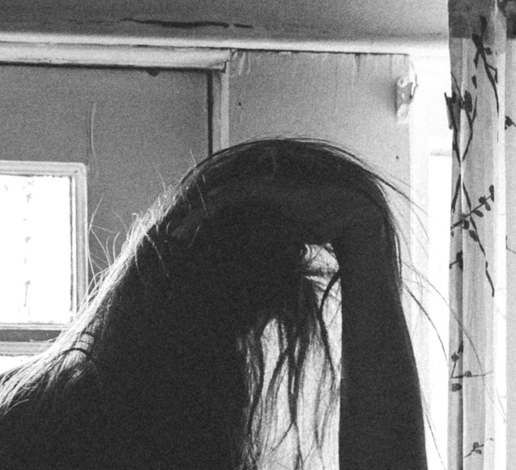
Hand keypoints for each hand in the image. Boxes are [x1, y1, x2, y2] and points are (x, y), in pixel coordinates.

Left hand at [172, 140, 393, 259]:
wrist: (349, 218)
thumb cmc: (316, 225)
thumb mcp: (276, 234)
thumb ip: (256, 234)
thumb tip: (238, 245)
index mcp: (257, 187)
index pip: (220, 202)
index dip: (198, 219)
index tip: (180, 239)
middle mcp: (255, 177)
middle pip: (213, 195)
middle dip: (189, 214)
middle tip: (166, 235)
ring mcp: (260, 176)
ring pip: (216, 194)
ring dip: (192, 214)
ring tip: (171, 234)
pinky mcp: (265, 183)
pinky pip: (228, 196)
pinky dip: (206, 210)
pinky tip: (188, 225)